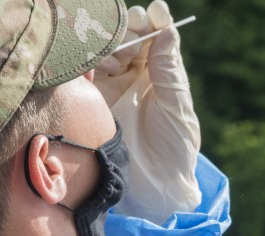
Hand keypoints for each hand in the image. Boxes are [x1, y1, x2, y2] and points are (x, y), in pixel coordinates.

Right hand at [95, 1, 200, 223]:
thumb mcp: (177, 108)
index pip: (156, 35)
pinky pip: (87, 71)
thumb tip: (167, 30)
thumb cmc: (175, 150)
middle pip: (129, 35)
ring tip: (115, 59)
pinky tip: (99, 66)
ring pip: (106, 49)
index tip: (155, 13)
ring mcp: (113, 84)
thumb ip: (169, 69)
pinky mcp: (93, 99)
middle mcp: (136, 73)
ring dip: (110, 45)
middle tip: (132, 28)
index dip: (155, 19)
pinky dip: (91, 61)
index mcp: (162, 72)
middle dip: (129, 26)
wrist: (154, 189)